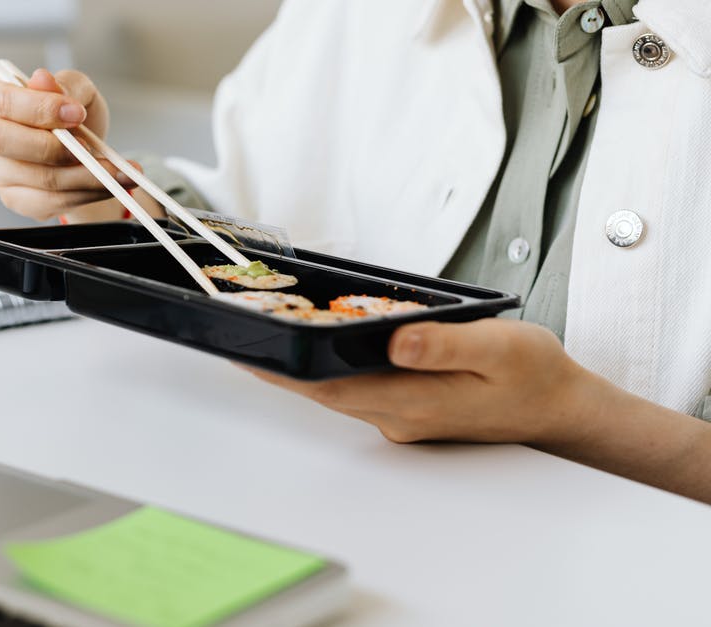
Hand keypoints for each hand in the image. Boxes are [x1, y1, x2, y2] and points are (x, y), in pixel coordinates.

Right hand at [0, 68, 139, 222]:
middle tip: (89, 148)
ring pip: (38, 178)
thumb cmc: (71, 113)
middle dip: (54, 147)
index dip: (39, 108)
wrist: (83, 149)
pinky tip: (110, 185)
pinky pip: (51, 202)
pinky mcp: (15, 199)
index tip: (76, 113)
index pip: (2, 102)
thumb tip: (44, 80)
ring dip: (85, 176)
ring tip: (118, 170)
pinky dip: (87, 193)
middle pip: (3, 142)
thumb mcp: (77, 89)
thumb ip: (65, 83)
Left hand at [244, 318, 606, 444]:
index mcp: (416, 401)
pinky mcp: (406, 408)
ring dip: (299, 368)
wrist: (560, 408)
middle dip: (278, 366)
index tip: (247, 354)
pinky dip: (329, 368)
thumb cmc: (534, 376)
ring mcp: (400, 416)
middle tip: (237, 334)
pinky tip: (316, 346)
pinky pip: (356, 388)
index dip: (286, 371)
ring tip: (263, 335)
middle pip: (323, 389)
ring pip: (336, 390)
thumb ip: (446, 345)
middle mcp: (399, 415)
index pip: (332, 386)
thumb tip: (396, 341)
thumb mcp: (500, 348)